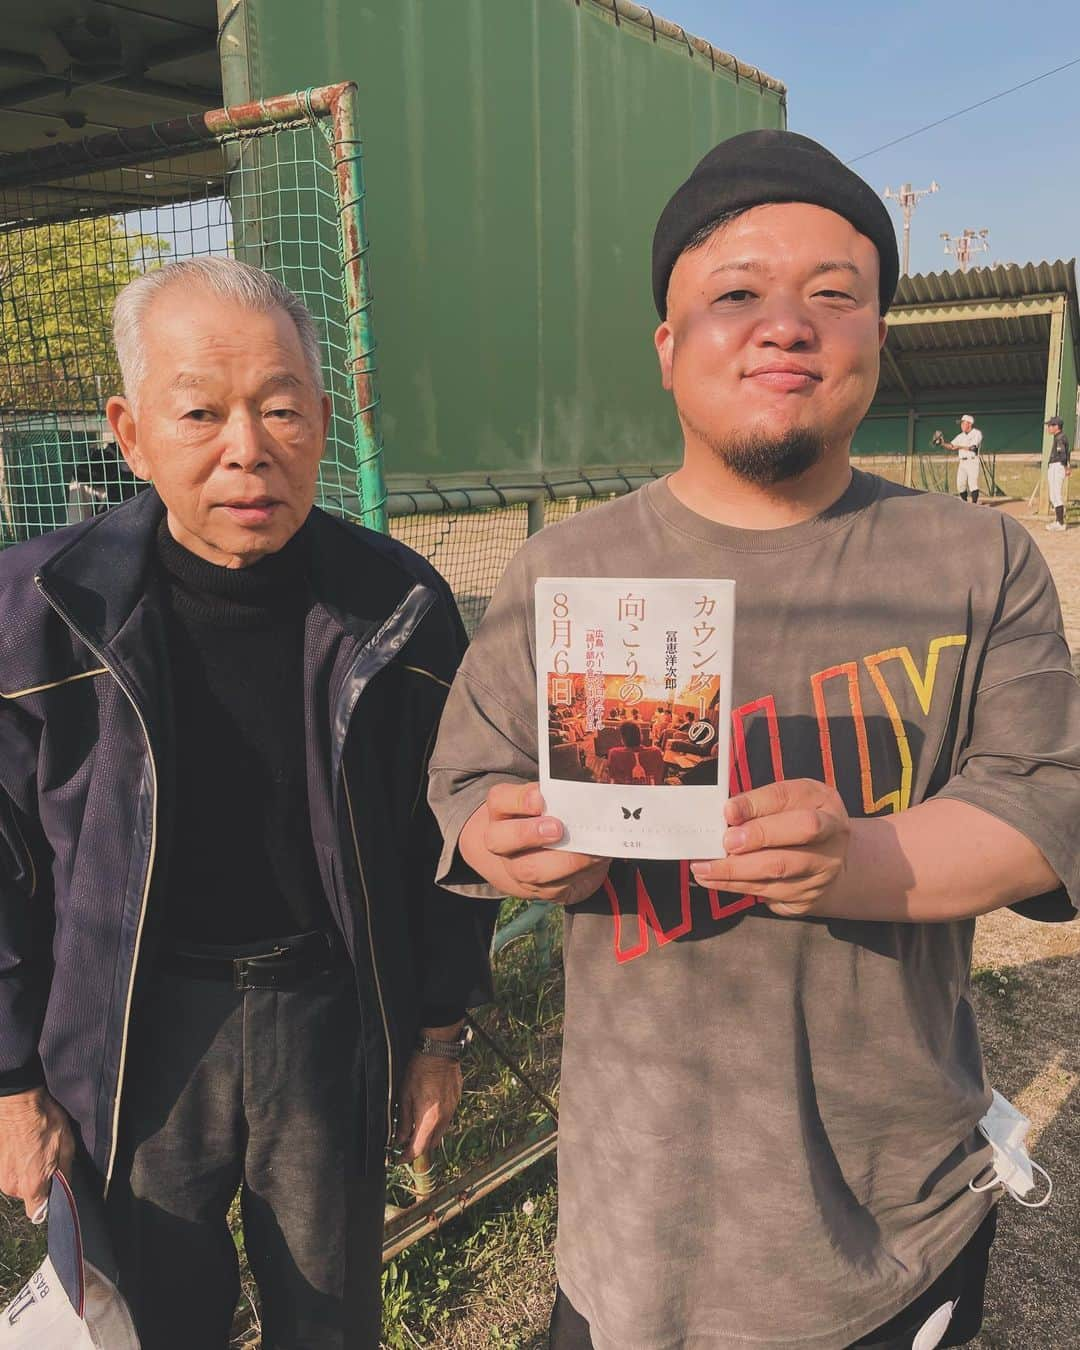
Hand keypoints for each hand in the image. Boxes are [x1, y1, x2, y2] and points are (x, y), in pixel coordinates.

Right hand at [0, 1087, 74, 1219]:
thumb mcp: (67, 1148)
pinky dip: (19, 1163)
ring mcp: (1, 1175)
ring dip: (29, 1171)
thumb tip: (65, 1191)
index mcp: (32, 1186)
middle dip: (41, 1182)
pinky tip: (27, 1146)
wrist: (20, 1103)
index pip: (38, 1212)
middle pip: (30, 1195)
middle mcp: (12, 1186)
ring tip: (37, 1150)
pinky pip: (11, 1170)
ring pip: (20, 1182)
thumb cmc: (45, 1123)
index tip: (56, 1190)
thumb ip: (65, 1175)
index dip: (49, 1203)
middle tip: (50, 1160)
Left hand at [395, 1041, 462, 1163]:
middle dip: (418, 1148)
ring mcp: (452, 1110)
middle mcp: (443, 1118)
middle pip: (431, 1144)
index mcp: (429, 1119)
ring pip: (440, 1133)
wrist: (438, 1051)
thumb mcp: (404, 1097)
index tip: (398, 1159)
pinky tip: (427, 1114)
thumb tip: (399, 1139)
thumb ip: (402, 1122)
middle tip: (405, 1145)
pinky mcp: (456, 1101)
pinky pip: (446, 1119)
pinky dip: (436, 1123)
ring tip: (415, 1129)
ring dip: (428, 1136)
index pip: (418, 1149)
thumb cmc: (419, 1070)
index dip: (406, 1157)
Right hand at [470, 783, 610, 905]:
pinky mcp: (542, 890)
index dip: (519, 799)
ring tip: (588, 848)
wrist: (549, 855)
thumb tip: (582, 792)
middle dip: (528, 834)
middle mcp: (503, 841)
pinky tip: (596, 860)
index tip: (540, 798)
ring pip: (529, 870)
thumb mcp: (552, 800)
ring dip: (563, 860)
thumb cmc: (554, 815)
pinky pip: (557, 887)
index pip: (499, 800)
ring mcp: (518, 870)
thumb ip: (560, 794)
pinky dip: (580, 872)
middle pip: (499, 840)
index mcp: (502, 810)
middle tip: (557, 828)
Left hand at [690, 779, 850, 917]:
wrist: (825, 860)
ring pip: (778, 869)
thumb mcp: (784, 803)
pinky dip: (735, 885)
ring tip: (704, 866)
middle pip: (799, 831)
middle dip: (758, 835)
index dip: (756, 803)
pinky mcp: (807, 896)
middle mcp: (831, 835)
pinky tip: (713, 880)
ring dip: (735, 869)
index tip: (728, 811)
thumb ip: (758, 805)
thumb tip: (726, 815)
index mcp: (824, 801)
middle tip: (725, 842)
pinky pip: (767, 892)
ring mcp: (823, 870)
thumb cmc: (794, 822)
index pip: (788, 797)